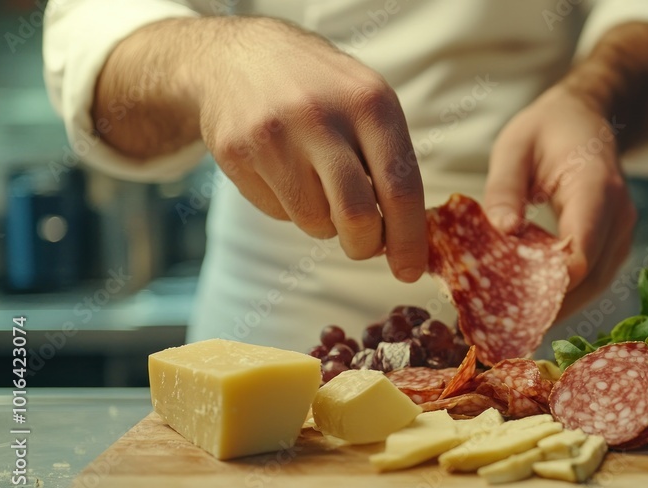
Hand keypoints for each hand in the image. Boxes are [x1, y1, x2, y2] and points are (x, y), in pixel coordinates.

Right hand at [95, 17, 425, 281]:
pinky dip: (289, 208)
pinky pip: (278, 212)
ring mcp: (275, 134)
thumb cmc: (322, 92)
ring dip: (325, 222)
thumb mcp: (368, 103)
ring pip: (315, 222)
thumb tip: (410, 237)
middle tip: (364, 245)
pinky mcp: (237, 151)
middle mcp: (323, 117)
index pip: (400, 188)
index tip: (410, 271)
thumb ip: (392, 162)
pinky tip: (283, 171)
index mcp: (370, 103)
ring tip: (316, 183)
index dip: (409, 239)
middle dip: (365, 246)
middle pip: (357, 217)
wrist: (238, 56)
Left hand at [483, 85, 636, 318]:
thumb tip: (503, 232)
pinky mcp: (615, 245)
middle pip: (589, 278)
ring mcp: (622, 233)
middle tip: (502, 327)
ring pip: (594, 287)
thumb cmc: (547, 130)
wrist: (588, 119)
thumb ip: (505, 188)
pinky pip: (593, 280)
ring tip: (513, 323)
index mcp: (595, 186)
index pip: (581, 250)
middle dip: (547, 305)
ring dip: (556, 306)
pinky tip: (532, 304)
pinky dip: (565, 295)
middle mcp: (619, 215)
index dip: (549, 283)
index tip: (508, 302)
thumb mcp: (514, 145)